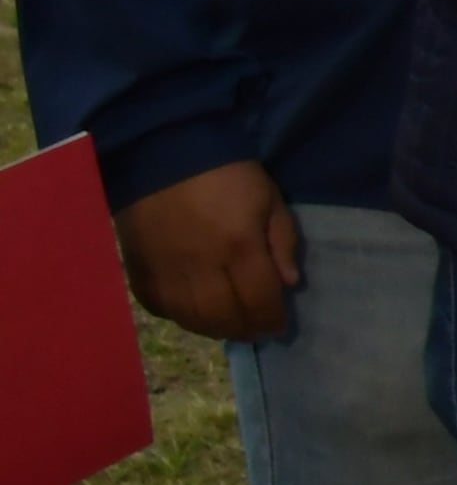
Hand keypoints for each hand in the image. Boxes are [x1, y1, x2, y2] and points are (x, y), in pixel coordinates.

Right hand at [118, 159, 301, 339]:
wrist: (163, 154)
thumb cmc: (227, 174)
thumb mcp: (269, 199)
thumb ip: (282, 243)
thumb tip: (288, 284)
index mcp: (238, 246)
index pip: (260, 299)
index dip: (272, 319)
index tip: (279, 326)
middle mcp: (201, 267)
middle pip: (224, 317)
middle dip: (245, 329)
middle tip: (256, 331)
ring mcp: (166, 272)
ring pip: (191, 319)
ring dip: (215, 329)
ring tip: (230, 326)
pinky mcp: (139, 270)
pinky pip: (160, 308)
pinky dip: (180, 317)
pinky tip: (194, 313)